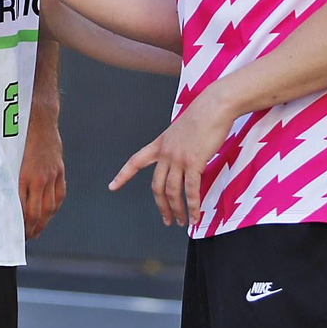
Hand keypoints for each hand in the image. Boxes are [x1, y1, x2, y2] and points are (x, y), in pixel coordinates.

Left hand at [19, 108, 65, 238]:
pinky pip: (60, 195)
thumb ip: (7, 178)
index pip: (23, 209)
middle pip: (38, 212)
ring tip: (36, 231)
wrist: (40, 119)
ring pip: (50, 207)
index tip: (13, 234)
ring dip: (44, 222)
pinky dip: (54, 208)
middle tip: (24, 239)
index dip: (20, 225)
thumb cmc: (18, 137)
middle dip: (31, 229)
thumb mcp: (8, 158)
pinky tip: (49, 214)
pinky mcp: (60, 171)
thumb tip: (2, 198)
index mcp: (24, 176)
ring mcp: (53, 175)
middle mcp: (40, 178)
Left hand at [108, 87, 234, 227]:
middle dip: (161, 206)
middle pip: (156, 186)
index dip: (123, 175)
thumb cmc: (203, 114)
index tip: (112, 186)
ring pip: (172, 191)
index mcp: (160, 143)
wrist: (215, 105)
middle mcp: (165, 152)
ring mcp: (178, 158)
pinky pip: (191, 190)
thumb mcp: (181, 129)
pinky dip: (193, 206)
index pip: (135, 161)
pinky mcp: (194, 162)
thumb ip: (177, 145)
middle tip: (167, 220)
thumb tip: (182, 157)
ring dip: (177, 210)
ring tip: (182, 222)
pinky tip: (195, 216)